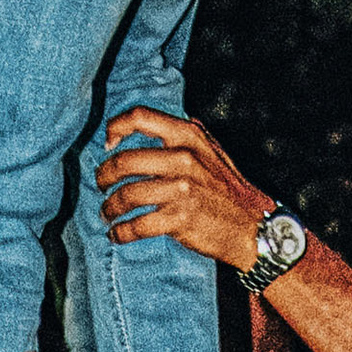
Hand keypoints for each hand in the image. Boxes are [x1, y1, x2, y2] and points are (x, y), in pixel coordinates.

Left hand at [97, 108, 271, 274]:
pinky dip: (121, 231)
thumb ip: (182, 136)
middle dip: (104, 175)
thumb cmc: (227, 188)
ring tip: (106, 212)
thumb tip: (145, 126)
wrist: (251, 227)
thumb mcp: (210, 150)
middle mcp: (183, 158)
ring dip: (109, 207)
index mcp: (188, 135)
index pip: (141, 117)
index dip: (116, 127)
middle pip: (125, 160)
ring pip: (127, 195)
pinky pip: (137, 225)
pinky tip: (117, 234)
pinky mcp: (179, 219)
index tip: (107, 143)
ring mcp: (181, 189)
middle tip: (100, 184)